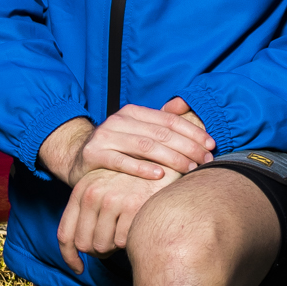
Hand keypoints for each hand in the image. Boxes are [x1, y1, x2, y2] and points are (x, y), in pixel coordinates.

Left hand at [55, 165, 167, 272]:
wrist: (164, 162)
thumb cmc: (134, 180)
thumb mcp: (105, 187)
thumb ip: (89, 212)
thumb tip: (80, 248)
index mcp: (82, 189)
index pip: (65, 233)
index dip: (70, 257)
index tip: (79, 268)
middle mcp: (93, 193)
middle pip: (84, 244)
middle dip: (98, 251)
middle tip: (113, 244)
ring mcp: (112, 199)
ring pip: (102, 246)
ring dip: (115, 247)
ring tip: (126, 231)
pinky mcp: (133, 206)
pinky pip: (123, 242)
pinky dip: (130, 242)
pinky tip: (137, 227)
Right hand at [81, 98, 214, 182]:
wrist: (76, 156)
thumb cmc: (115, 147)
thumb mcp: (135, 132)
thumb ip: (158, 124)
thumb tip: (188, 110)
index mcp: (133, 113)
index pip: (169, 120)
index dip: (192, 132)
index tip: (210, 145)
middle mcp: (119, 121)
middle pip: (161, 133)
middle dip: (188, 147)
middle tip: (206, 160)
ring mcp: (105, 137)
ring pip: (145, 146)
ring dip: (172, 158)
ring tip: (190, 168)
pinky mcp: (94, 155)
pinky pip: (121, 162)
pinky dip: (141, 168)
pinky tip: (159, 175)